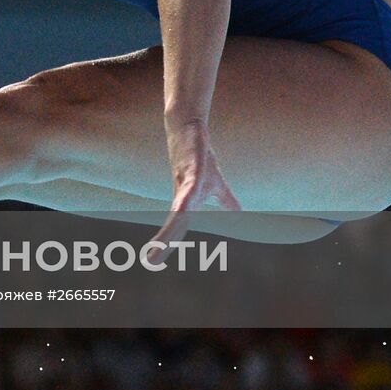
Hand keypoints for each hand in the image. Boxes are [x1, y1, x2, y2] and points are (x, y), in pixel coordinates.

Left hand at [147, 122, 240, 264]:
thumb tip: (240, 216)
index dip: (167, 244)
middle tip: (150, 262)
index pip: (177, 228)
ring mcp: (186, 182)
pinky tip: (182, 211)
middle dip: (164, 243)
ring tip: (157, 248)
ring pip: (178, 211)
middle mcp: (182, 195)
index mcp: (186, 202)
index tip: (152, 262)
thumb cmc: (200, 156)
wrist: (189, 127)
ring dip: (169, 230)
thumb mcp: (216, 184)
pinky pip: (191, 187)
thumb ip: (226, 202)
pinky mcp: (193, 168)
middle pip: (174, 224)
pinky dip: (187, 200)